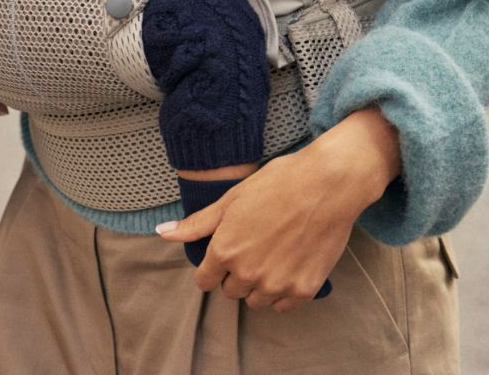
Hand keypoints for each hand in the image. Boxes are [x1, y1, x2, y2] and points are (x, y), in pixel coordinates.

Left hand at [155, 109, 400, 311]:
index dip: (214, 265)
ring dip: (259, 284)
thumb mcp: (232, 198)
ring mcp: (276, 285)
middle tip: (255, 244)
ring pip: (256, 300)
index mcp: (225, 250)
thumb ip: (197, 223)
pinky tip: (290, 263)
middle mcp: (247, 273)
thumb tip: (161, 233)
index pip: (205, 280)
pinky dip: (283, 290)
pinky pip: (282, 305)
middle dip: (237, 272)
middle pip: (231, 290)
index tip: (228, 252)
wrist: (326, 183)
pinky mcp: (303, 290)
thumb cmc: (278, 183)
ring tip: (274, 252)